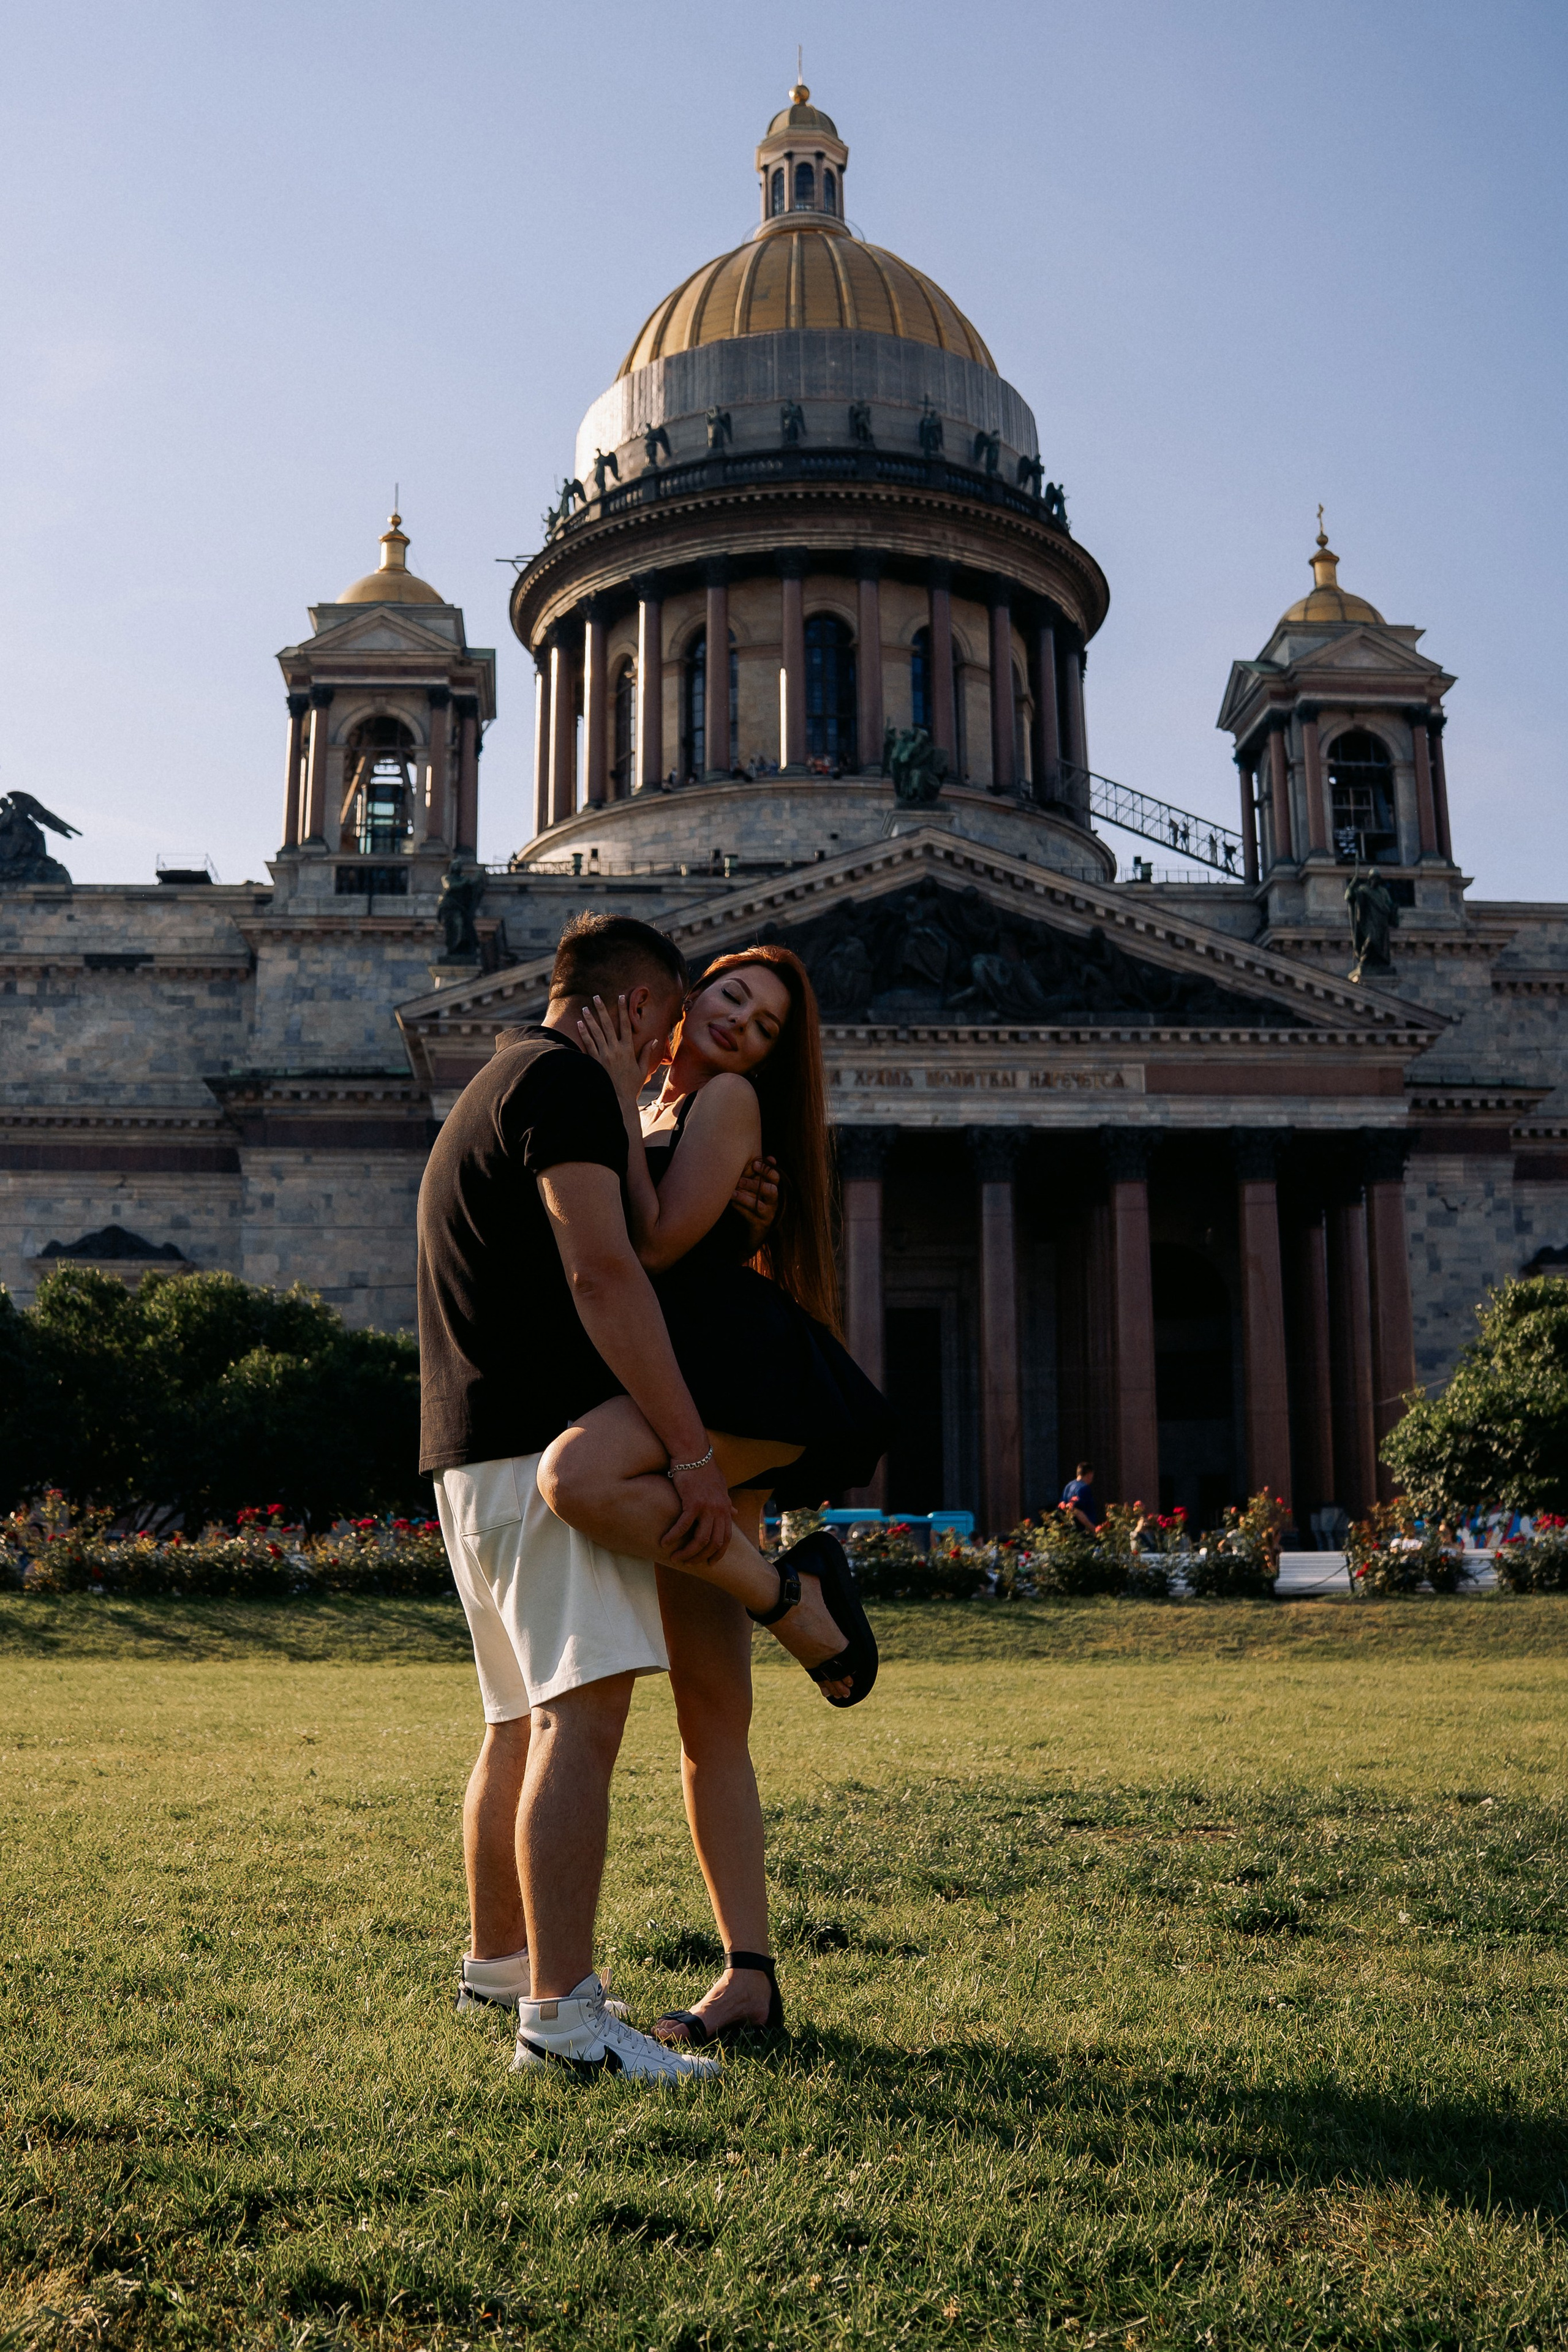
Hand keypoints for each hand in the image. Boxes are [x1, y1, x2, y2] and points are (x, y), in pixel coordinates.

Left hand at [577, 994, 659, 1113]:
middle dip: (602, 1009)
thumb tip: (654, 1040)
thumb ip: (646, 1053)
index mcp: (628, 1049)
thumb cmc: (632, 1085)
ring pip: (596, 1033)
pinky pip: (588, 1044)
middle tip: (596, 997)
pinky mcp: (595, 1062)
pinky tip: (579, 1024)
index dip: (623, 1010)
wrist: (619, 1100)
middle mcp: (615, 1050)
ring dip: (590, 1019)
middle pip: (608, 1025)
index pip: (625, 1024)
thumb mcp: (642, 1069)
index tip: (620, 997)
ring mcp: (604, 1055)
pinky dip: (583, 1033)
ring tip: (584, 1008)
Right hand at [662, 1458, 733, 1565]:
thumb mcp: (721, 1487)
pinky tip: (664, 1542)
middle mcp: (719, 1510)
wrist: (693, 1453)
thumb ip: (727, 1502)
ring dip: (687, 1552)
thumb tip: (735, 1512)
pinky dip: (673, 1536)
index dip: (719, 1553)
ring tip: (675, 1558)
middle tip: (689, 1563)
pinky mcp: (693, 1503)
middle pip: (713, 1542)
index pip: (726, 1538)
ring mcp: (707, 1507)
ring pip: (700, 1539)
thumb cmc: (704, 1469)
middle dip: (701, 1557)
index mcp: (725, 1508)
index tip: (710, 1563)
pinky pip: (683, 1526)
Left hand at [728, 1154, 779, 1247]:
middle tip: (740, 1180)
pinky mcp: (760, 1225)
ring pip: (759, 1205)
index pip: (775, 1178)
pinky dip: (741, 1209)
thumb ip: (760, 1174)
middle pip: (771, 1191)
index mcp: (773, 1190)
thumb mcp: (757, 1187)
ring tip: (732, 1193)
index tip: (754, 1164)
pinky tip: (732, 1204)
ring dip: (745, 1198)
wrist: (754, 1230)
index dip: (767, 1170)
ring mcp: (768, 1214)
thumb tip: (770, 1157)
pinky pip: (751, 1217)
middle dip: (755, 1184)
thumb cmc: (753, 1203)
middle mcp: (773, 1202)